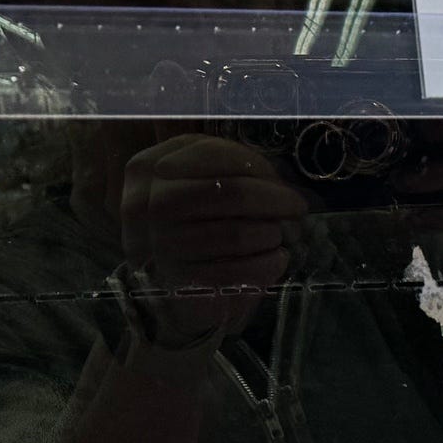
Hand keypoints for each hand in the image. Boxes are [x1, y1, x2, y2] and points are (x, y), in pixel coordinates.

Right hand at [116, 134, 307, 346]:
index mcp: (147, 169)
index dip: (256, 166)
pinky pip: (240, 270)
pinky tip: (275, 259)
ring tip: (273, 236)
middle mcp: (146, 205)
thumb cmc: (192, 226)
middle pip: (232, 193)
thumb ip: (228, 170)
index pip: (213, 154)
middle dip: (275, 199)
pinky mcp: (181, 282)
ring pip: (238, 234)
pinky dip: (269, 263)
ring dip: (270, 234)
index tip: (277, 180)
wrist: (169, 289)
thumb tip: (276, 181)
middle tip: (296, 206)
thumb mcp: (198, 182)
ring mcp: (160, 245)